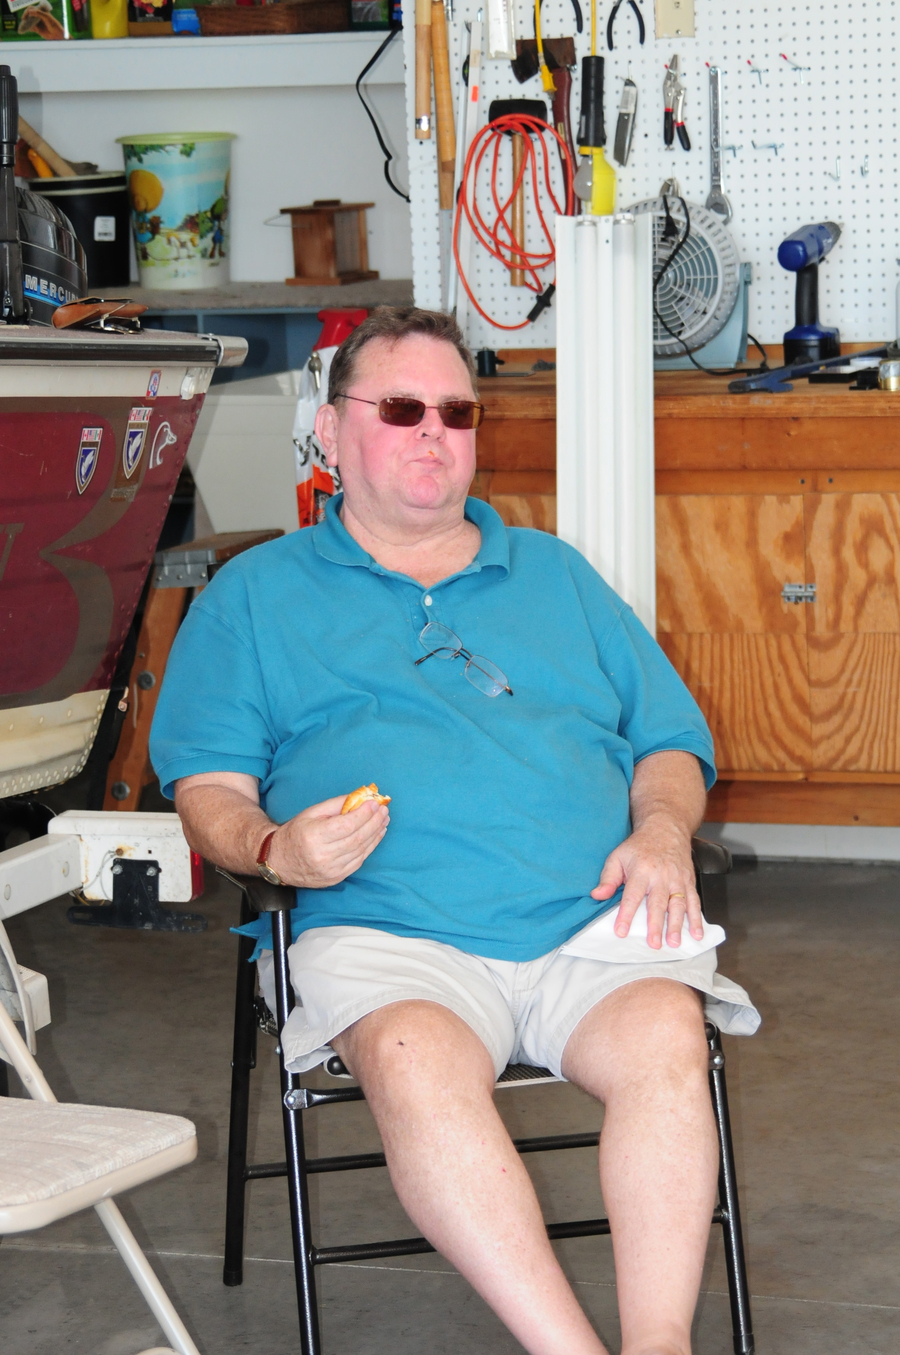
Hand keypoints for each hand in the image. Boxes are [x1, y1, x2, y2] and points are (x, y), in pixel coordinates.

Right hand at [266, 795, 389, 888]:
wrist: (279, 861)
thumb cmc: (295, 833)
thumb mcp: (311, 813)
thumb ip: (336, 805)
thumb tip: (360, 797)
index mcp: (314, 837)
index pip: (347, 825)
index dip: (364, 814)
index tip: (374, 803)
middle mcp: (323, 856)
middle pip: (357, 838)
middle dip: (374, 822)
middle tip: (384, 810)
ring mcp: (331, 870)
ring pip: (361, 850)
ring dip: (376, 833)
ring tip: (384, 820)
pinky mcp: (336, 878)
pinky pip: (359, 861)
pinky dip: (370, 847)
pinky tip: (376, 835)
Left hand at [590, 815, 701, 949]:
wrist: (665, 829)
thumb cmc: (639, 846)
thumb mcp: (618, 856)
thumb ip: (608, 878)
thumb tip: (597, 896)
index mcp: (641, 871)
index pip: (632, 896)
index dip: (626, 914)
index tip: (621, 931)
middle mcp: (661, 876)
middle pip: (658, 903)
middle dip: (656, 925)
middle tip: (653, 944)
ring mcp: (677, 879)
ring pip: (678, 904)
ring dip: (677, 925)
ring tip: (674, 943)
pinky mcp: (689, 882)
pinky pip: (694, 902)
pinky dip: (697, 919)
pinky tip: (697, 935)